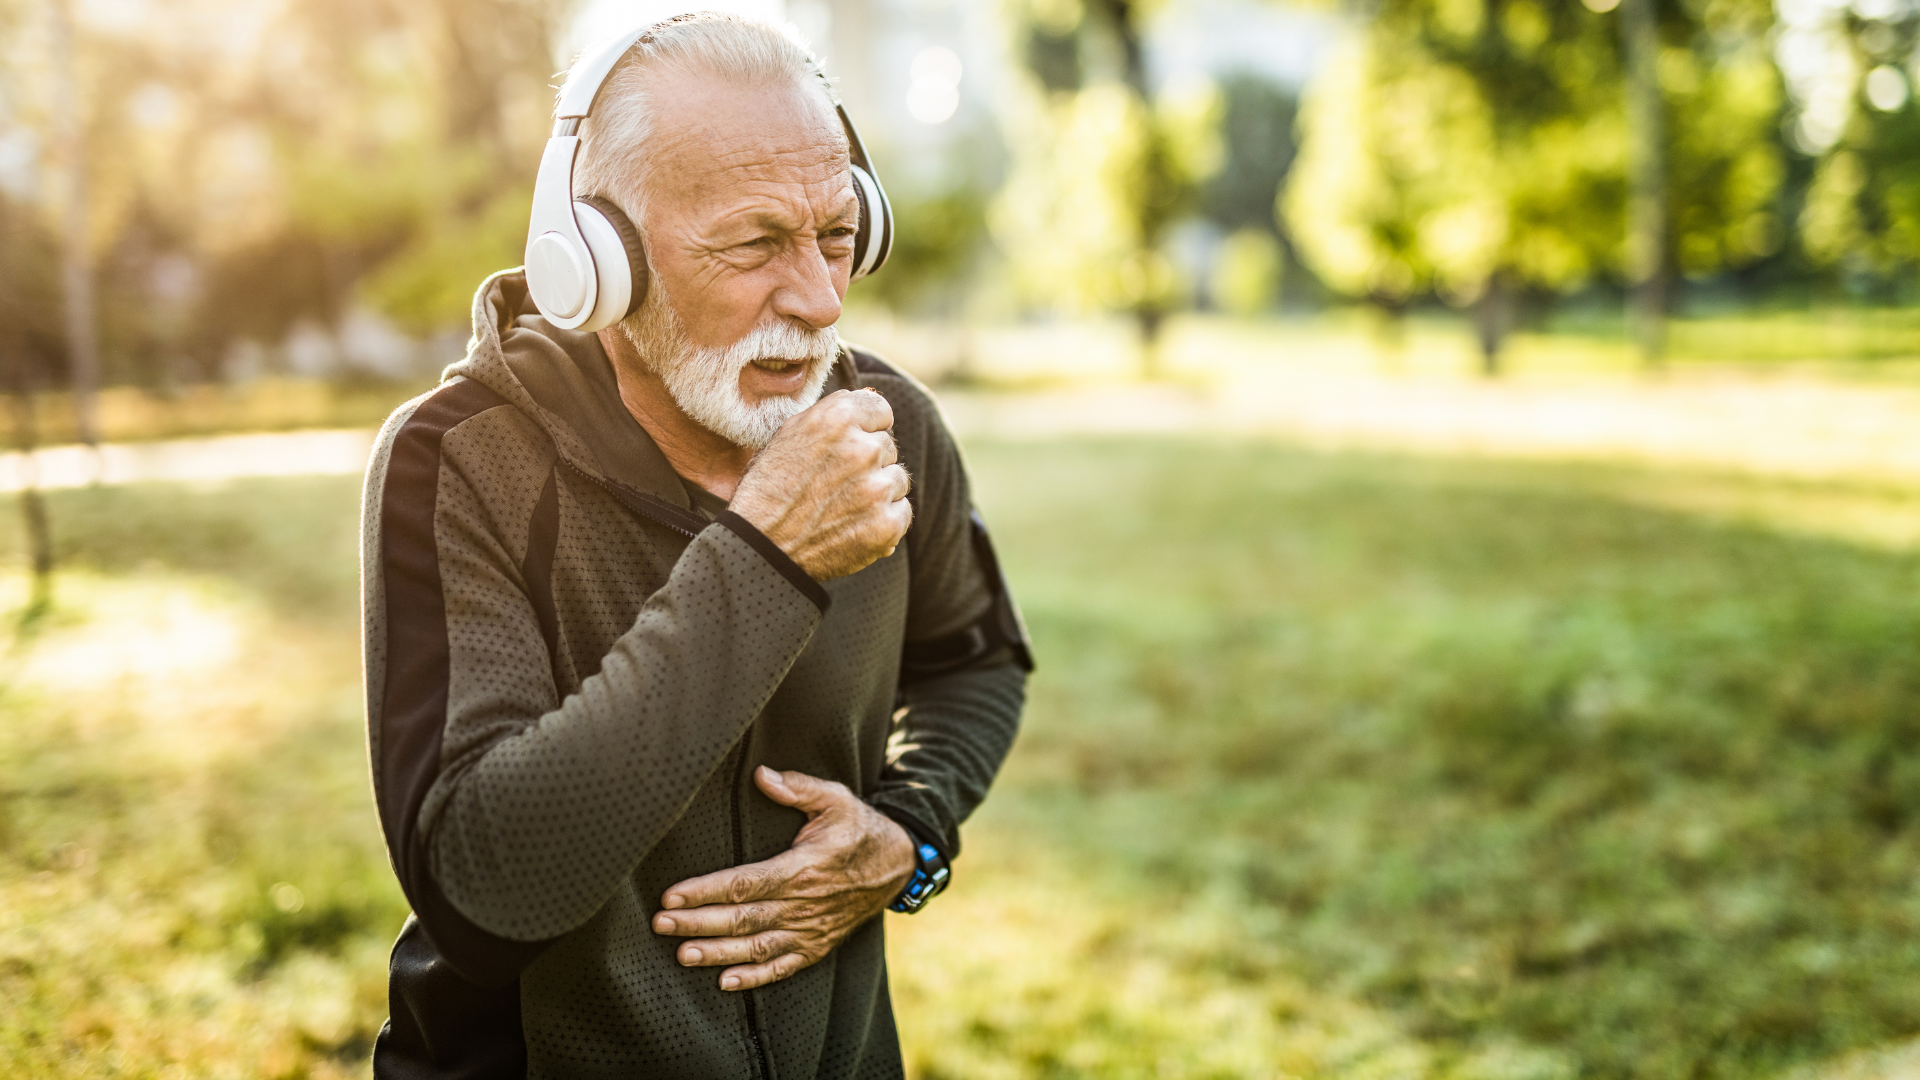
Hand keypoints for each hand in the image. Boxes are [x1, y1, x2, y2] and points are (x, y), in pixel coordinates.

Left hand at [651, 767, 915, 991]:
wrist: (898, 864)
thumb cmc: (859, 827)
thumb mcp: (835, 799)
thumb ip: (798, 788)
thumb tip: (762, 775)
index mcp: (804, 867)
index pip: (745, 882)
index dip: (706, 890)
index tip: (672, 895)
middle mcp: (805, 904)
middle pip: (743, 918)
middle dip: (698, 922)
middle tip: (661, 925)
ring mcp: (811, 929)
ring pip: (758, 947)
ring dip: (718, 953)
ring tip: (684, 955)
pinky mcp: (817, 945)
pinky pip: (784, 967)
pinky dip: (756, 978)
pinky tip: (726, 982)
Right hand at [729, 388, 911, 580]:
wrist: (762, 548)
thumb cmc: (769, 489)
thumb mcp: (790, 434)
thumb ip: (833, 412)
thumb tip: (870, 395)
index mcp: (838, 418)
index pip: (881, 409)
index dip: (866, 428)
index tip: (850, 446)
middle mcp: (862, 449)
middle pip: (887, 446)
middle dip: (867, 463)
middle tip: (833, 485)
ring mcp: (877, 489)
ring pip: (897, 479)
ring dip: (877, 491)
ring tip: (840, 507)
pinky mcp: (887, 525)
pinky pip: (902, 511)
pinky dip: (883, 520)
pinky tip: (852, 526)